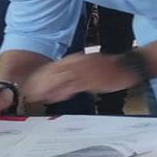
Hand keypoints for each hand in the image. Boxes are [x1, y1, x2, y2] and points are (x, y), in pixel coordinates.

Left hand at [22, 53, 139, 104]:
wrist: (128, 66)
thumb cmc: (110, 69)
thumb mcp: (89, 70)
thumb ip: (74, 77)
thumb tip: (59, 88)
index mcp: (76, 60)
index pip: (53, 67)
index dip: (41, 77)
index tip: (30, 86)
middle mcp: (77, 63)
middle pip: (53, 72)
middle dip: (39, 83)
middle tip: (29, 93)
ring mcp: (84, 71)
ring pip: (60, 78)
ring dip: (47, 87)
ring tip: (36, 96)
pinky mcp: (91, 79)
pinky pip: (73, 85)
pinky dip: (62, 91)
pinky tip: (54, 97)